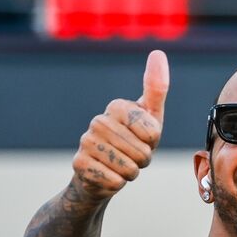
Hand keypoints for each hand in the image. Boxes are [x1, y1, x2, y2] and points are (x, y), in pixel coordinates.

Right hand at [71, 50, 168, 200]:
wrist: (101, 174)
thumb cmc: (132, 143)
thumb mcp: (150, 118)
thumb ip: (156, 88)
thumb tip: (158, 53)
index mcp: (117, 106)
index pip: (153, 132)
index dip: (153, 143)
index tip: (142, 139)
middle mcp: (98, 120)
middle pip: (143, 152)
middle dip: (143, 160)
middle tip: (130, 155)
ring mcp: (85, 141)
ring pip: (130, 168)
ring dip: (131, 172)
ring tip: (120, 165)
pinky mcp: (79, 164)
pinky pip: (115, 181)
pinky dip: (117, 183)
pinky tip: (107, 175)